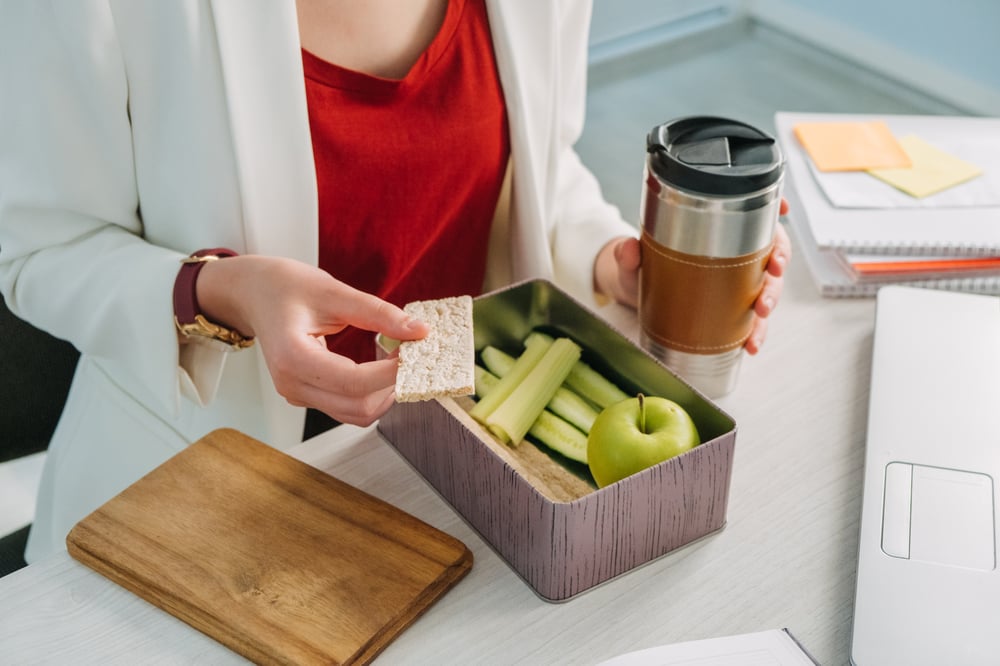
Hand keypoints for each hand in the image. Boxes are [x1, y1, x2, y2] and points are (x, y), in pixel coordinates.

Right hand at [196, 255, 428, 425]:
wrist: (253, 293)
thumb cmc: (283, 286)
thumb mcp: (333, 291)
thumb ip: (378, 313)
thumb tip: (419, 331)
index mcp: (292, 358)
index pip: (354, 383)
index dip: (391, 372)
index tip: (414, 350)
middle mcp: (292, 385)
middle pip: (358, 408)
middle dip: (392, 386)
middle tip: (409, 354)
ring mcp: (297, 394)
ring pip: (355, 414)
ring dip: (384, 393)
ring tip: (395, 358)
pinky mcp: (306, 395)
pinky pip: (346, 406)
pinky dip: (370, 392)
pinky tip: (379, 366)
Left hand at [594, 200, 791, 354]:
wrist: (633, 292)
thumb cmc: (640, 265)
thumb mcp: (632, 258)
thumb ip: (628, 253)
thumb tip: (629, 250)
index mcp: (715, 230)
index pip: (752, 212)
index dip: (774, 206)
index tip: (783, 208)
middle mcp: (732, 254)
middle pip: (769, 249)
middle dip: (778, 260)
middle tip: (772, 273)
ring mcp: (733, 282)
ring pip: (767, 286)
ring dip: (771, 299)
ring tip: (761, 315)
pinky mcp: (729, 308)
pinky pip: (751, 319)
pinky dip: (756, 332)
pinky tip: (751, 345)